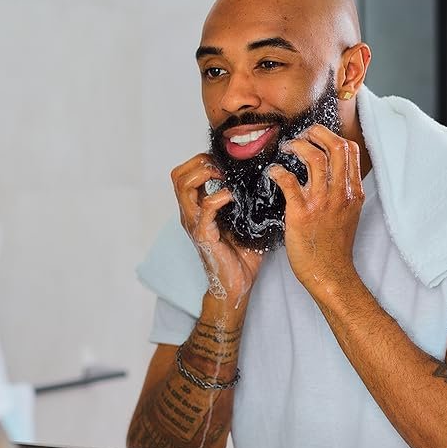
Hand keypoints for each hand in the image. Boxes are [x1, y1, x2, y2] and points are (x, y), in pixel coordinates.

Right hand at [171, 153, 264, 308]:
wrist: (236, 286)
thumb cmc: (240, 256)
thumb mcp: (241, 221)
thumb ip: (245, 201)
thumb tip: (269, 181)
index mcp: (196, 209)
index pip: (184, 174)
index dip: (200, 161)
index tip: (223, 163)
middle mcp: (190, 214)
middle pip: (178, 175)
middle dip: (200, 163)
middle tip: (222, 167)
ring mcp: (195, 224)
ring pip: (183, 186)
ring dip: (204, 174)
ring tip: (224, 177)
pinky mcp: (204, 235)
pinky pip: (205, 208)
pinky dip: (218, 197)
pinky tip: (232, 197)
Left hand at [268, 124, 364, 290]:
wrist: (330, 274)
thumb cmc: (334, 245)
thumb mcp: (348, 213)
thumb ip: (341, 191)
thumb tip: (329, 172)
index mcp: (353, 192)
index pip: (351, 151)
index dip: (332, 135)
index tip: (316, 135)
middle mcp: (341, 193)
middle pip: (336, 147)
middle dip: (316, 132)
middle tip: (301, 134)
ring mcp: (322, 202)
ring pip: (315, 158)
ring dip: (297, 146)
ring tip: (286, 147)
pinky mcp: (302, 213)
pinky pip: (289, 180)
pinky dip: (278, 170)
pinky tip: (272, 172)